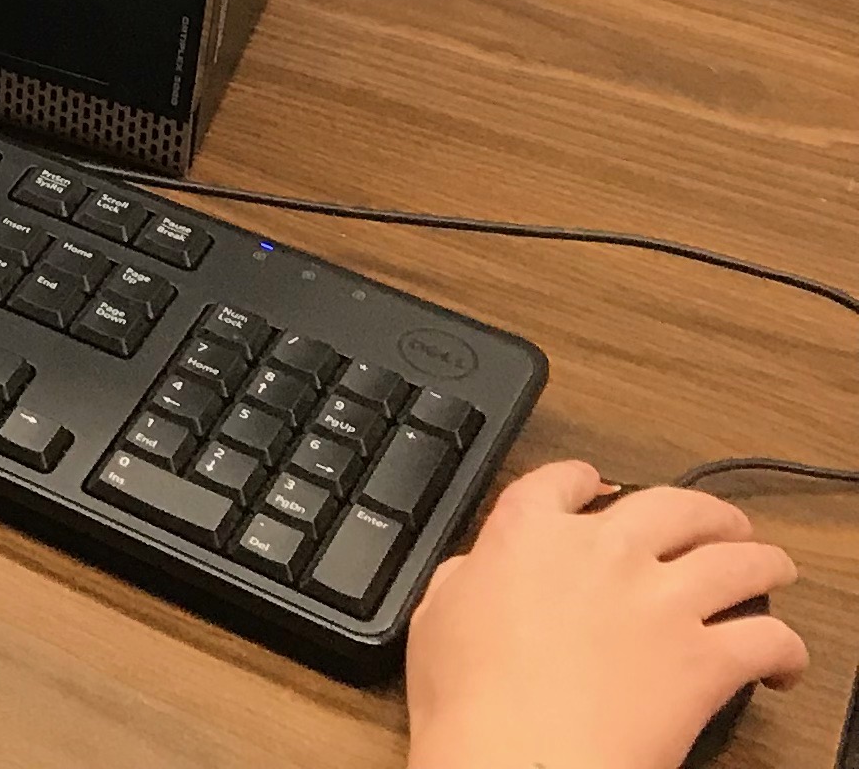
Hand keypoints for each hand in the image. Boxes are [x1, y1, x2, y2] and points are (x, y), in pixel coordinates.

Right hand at [408, 461, 806, 768]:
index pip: (564, 481)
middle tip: (719, 525)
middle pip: (674, 506)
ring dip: (764, 562)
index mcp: (528, 534)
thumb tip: (478, 570)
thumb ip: (464, 577)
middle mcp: (603, 553)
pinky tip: (783, 661)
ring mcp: (660, 602)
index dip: (587, 480)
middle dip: (705, 514)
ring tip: (773, 568)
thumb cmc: (470, 703)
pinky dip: (786, 649)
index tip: (599, 487)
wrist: (515, 760)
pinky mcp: (705, 660)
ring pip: (738, 561)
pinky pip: (767, 640)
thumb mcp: (435, 617)